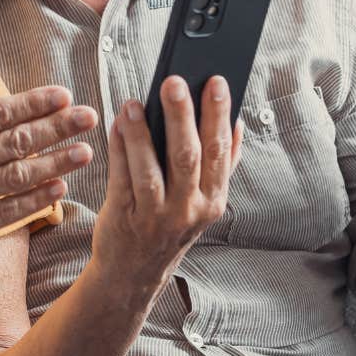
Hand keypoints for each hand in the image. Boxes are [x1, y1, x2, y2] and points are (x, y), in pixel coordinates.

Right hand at [0, 68, 98, 276]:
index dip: (33, 103)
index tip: (63, 94)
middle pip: (16, 140)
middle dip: (57, 127)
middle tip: (89, 116)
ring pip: (18, 175)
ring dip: (55, 162)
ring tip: (85, 152)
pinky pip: (7, 212)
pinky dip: (35, 200)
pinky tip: (60, 189)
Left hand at [92, 75, 241, 297]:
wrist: (133, 273)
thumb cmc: (170, 228)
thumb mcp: (204, 203)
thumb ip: (223, 166)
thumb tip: (237, 124)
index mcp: (213, 201)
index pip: (219, 152)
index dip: (218, 115)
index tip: (216, 82)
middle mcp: (188, 209)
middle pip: (187, 156)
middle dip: (182, 116)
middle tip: (174, 82)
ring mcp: (155, 215)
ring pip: (151, 168)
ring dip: (142, 133)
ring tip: (134, 102)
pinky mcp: (123, 216)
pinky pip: (121, 176)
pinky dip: (120, 148)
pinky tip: (118, 123)